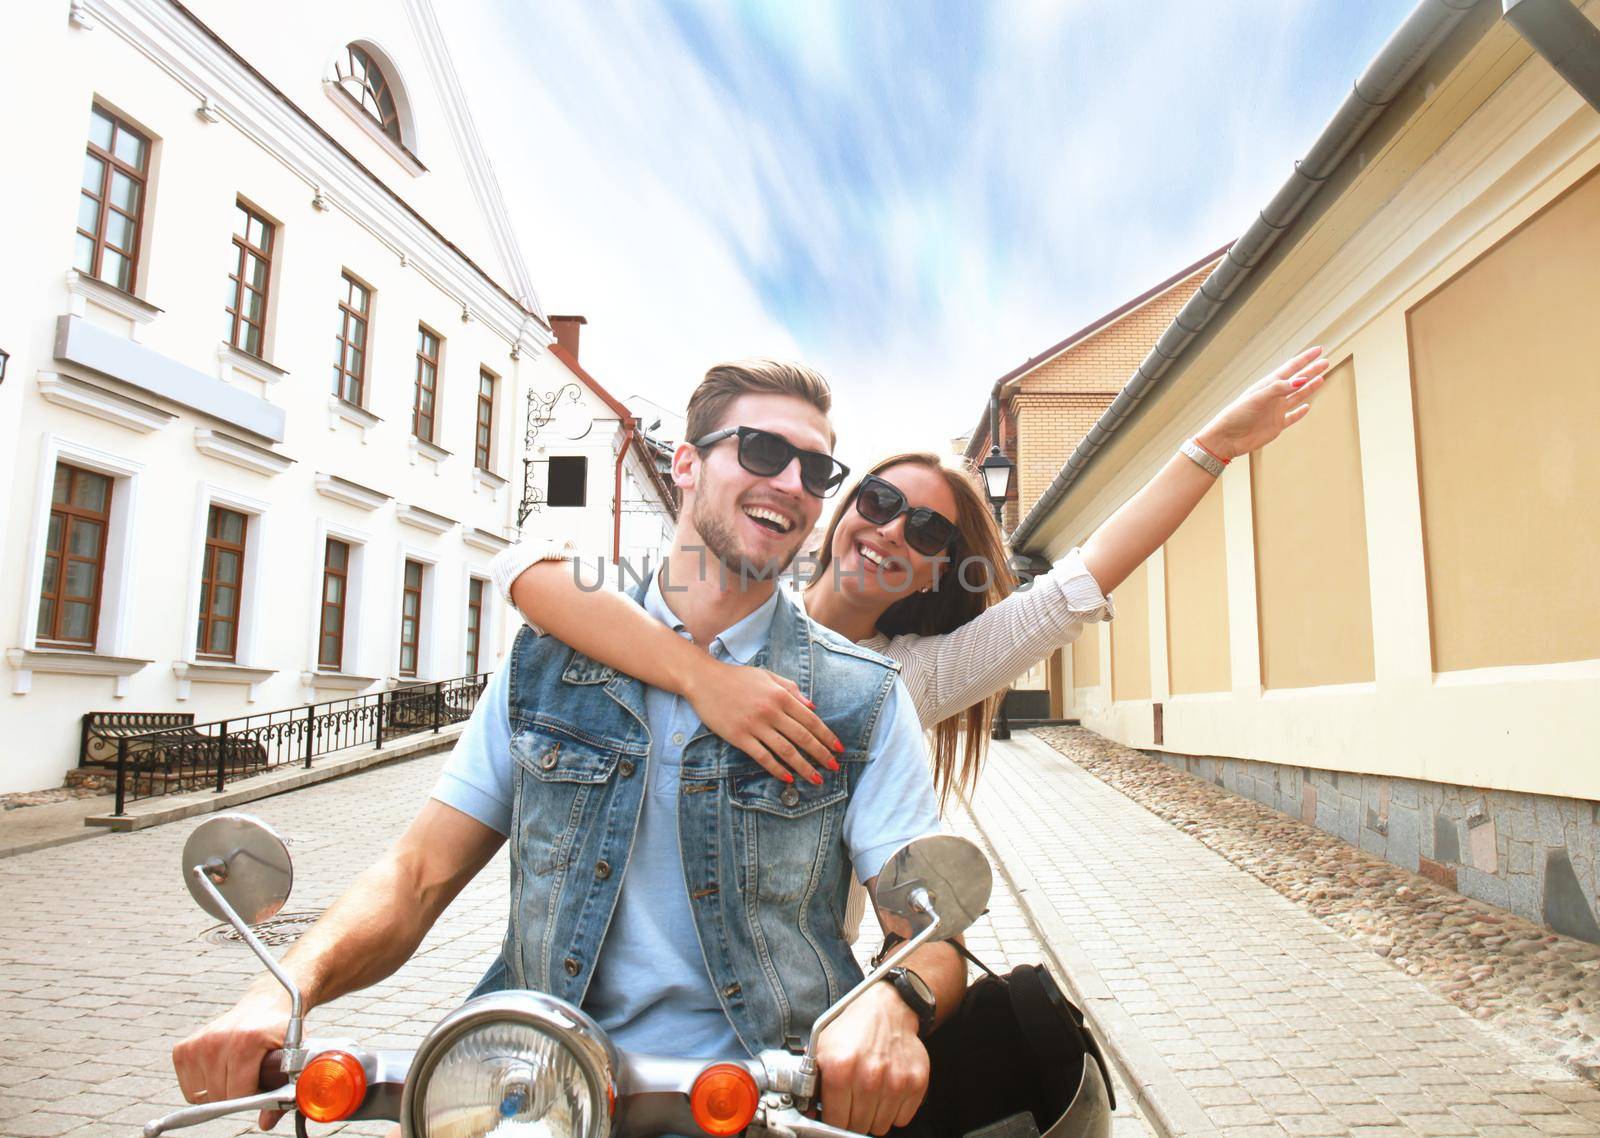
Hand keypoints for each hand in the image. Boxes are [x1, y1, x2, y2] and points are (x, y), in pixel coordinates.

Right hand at [171, 982, 291, 1129]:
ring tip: (235, 1071)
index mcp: (246, 1042)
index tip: (260, 1085)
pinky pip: (189, 1090)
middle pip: (219, 1097)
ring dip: (219, 1091)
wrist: (262, 1003)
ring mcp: (197, 1045)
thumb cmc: (278, 1031)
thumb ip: (285, 1088)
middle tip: (249, 1076)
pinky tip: (219, 1069)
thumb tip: (266, 1123)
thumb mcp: (292, 1054)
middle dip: (236, 1094)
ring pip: (201, 1097)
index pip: (237, 1094)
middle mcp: (217, 1041)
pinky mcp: (182, 1049)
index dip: (251, 1097)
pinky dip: (203, 1088)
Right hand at [680, 656, 843, 784]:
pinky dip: (777, 769)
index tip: (838, 748)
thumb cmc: (737, 677)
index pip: (810, 720)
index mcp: (780, 695)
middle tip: (833, 767)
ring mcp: (755, 725)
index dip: (826, 736)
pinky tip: (788, 778)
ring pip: (786, 750)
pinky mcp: (739, 737)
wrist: (704, 680)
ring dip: (804, 766)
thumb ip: (791, 689)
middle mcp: (771, 711)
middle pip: (802, 737)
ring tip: (816, 778)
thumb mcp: (767, 676)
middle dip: (821, 754)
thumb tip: (813, 707)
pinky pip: (763, 757)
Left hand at [812, 982, 929, 1135]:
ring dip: (874, 1115)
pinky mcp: (916, 1083)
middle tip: (854, 1099)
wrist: (888, 1009)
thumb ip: (814, 1082)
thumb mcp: (823, 1048)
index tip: (837, 1111)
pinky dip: (895, 1111)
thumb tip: (811, 1113)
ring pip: (880, 1127)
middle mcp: (868, 1077)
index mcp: (840, 1069)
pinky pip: (902, 1119)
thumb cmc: (854, 1029)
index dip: (834, 1117)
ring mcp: (895, 1082)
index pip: (835, 1121)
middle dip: (854, 1117)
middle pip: (858, 1126)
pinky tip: (888, 1091)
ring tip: (871, 1092)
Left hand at [1195, 346, 1329, 460]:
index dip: (1305, 359)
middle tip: (1326, 361)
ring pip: (1297, 396)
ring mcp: (1276, 411)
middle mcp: (1273, 396)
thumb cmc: (1237, 415)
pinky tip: (1307, 407)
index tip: (1319, 350)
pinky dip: (1300, 412)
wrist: (1227, 439)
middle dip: (1311, 370)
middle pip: (1297, 380)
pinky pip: (1292, 417)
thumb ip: (1279, 388)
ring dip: (1309, 387)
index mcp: (1268, 385)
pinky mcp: (1276, 425)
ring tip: (1321, 378)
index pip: (1291, 368)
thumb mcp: (1258, 397)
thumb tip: (1302, 379)